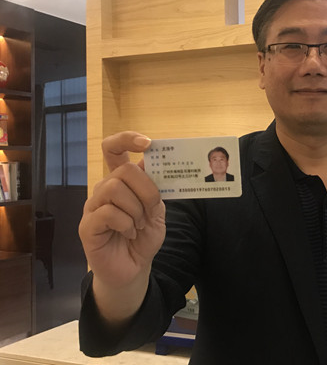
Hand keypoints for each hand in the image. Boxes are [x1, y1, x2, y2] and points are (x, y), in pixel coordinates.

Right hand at [79, 131, 165, 289]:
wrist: (134, 268)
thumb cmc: (143, 237)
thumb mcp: (157, 210)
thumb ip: (154, 187)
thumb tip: (151, 160)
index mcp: (120, 181)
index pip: (114, 149)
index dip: (127, 139)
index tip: (147, 143)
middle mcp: (104, 189)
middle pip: (123, 171)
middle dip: (145, 192)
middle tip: (149, 213)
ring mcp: (93, 206)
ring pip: (115, 189)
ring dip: (136, 209)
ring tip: (139, 226)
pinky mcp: (87, 225)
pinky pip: (108, 212)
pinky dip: (126, 223)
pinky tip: (129, 233)